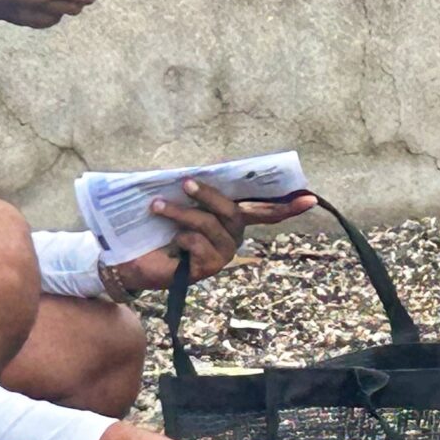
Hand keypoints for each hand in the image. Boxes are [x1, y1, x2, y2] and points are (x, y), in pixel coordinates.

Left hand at [118, 184, 316, 291]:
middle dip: (209, 195)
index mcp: (229, 219)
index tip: (310, 199)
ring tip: (157, 206)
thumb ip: (194, 189)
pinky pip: (201, 245)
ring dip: (184, 212)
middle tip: (186, 182)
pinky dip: (183, 237)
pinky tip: (172, 242)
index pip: (264, 211)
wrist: (129, 259)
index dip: (287, 206)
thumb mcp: (174, 200)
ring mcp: (221, 255)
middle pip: (234, 212)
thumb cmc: (153, 227)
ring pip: (213, 225)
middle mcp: (231, 237)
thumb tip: (196, 170)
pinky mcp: (207, 269)